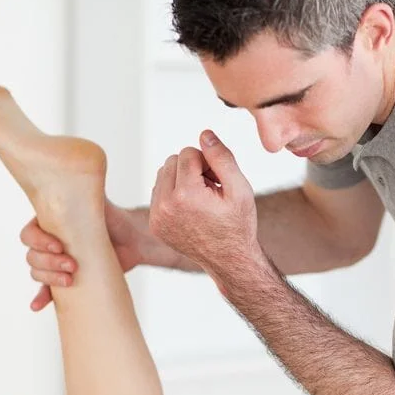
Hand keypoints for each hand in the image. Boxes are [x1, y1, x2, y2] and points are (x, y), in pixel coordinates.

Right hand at [23, 199, 144, 310]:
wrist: (131, 240)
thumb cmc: (112, 218)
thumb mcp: (94, 201)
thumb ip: (81, 188)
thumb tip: (77, 166)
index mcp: (48, 223)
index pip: (29, 234)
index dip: (39, 242)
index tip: (59, 246)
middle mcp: (48, 242)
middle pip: (31, 256)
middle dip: (49, 263)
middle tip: (72, 264)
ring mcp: (56, 261)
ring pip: (37, 272)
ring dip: (49, 279)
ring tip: (71, 279)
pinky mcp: (65, 277)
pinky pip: (46, 290)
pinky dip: (41, 298)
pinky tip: (38, 305)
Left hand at [148, 130, 260, 278]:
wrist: (230, 260)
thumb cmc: (238, 224)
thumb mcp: (239, 188)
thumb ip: (221, 158)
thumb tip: (204, 135)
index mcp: (185, 195)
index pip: (188, 153)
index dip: (208, 162)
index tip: (218, 180)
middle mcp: (165, 206)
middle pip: (172, 161)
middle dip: (192, 168)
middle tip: (211, 188)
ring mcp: (157, 217)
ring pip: (163, 174)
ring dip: (182, 179)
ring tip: (202, 198)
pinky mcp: (155, 224)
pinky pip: (159, 192)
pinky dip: (174, 194)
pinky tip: (192, 208)